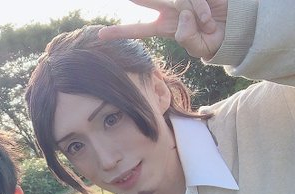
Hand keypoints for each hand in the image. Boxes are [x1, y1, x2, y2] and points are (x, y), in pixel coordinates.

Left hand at [98, 0, 227, 58]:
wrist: (234, 28)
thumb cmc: (213, 39)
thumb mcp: (198, 48)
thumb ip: (186, 38)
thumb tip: (181, 16)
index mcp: (165, 28)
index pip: (138, 30)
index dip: (119, 32)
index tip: (99, 35)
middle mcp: (170, 12)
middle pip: (148, 2)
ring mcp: (182, 0)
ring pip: (179, 5)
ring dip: (196, 19)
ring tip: (207, 26)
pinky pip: (194, 3)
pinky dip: (204, 13)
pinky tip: (211, 18)